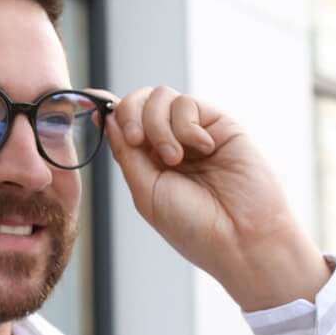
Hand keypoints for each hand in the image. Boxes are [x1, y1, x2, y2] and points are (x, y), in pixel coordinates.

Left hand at [98, 85, 329, 310]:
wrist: (241, 237)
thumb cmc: (193, 225)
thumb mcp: (145, 192)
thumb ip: (126, 154)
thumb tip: (107, 117)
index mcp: (147, 162)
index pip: (122, 124)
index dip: (109, 113)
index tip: (94, 109)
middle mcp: (169, 143)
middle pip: (137, 102)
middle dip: (130, 114)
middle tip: (137, 141)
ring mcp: (194, 132)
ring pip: (160, 97)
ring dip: (158, 126)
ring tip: (175, 159)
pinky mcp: (219, 124)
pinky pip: (187, 103)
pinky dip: (186, 126)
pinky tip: (203, 149)